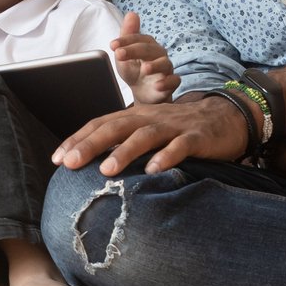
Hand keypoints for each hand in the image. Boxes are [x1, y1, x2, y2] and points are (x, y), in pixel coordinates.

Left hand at [52, 93, 248, 176]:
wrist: (228, 118)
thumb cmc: (181, 129)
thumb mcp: (150, 132)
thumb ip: (125, 142)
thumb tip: (94, 162)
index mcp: (137, 116)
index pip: (101, 124)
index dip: (78, 139)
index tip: (57, 159)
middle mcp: (151, 117)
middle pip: (116, 127)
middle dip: (90, 144)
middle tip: (68, 163)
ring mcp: (174, 126)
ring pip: (145, 135)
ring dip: (125, 152)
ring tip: (106, 170)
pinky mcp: (197, 137)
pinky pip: (181, 146)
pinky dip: (167, 157)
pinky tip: (154, 169)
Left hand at [109, 11, 179, 103]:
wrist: (142, 92)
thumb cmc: (134, 70)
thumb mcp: (124, 54)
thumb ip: (127, 35)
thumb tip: (131, 13)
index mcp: (148, 45)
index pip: (138, 39)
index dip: (125, 41)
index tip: (112, 45)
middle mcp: (159, 54)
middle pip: (150, 49)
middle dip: (134, 51)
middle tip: (120, 54)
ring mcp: (166, 68)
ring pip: (165, 63)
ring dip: (155, 66)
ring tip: (145, 69)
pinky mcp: (171, 82)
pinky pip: (174, 80)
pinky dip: (167, 82)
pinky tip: (158, 85)